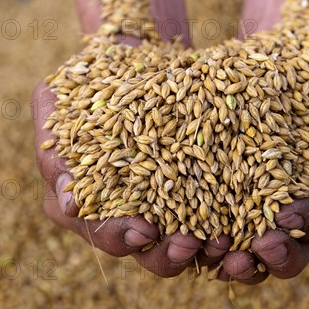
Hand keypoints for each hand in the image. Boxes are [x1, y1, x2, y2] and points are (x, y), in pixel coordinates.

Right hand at [33, 0, 208, 277]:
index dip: (119, 236)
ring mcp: (166, 209)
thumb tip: (66, 197)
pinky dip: (234, 230)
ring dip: (206, 253)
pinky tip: (252, 226)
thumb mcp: (60, 100)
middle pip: (145, 251)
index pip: (101, 232)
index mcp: (88, 203)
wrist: (139, 54)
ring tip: (227, 242)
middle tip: (188, 243)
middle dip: (165, 254)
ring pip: (185, 248)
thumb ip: (55, 145)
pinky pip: (219, 222)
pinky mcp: (203, 195)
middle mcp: (127, 215)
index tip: (142, 230)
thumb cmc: (91, 78)